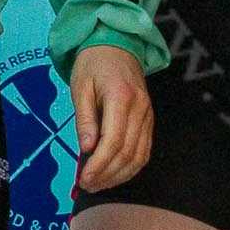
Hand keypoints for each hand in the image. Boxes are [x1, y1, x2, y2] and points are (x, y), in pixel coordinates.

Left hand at [70, 44, 152, 193]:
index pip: (113, 141)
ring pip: (139, 155)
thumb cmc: (95, 63)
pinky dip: (131, 166)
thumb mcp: (81, 87)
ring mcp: (147, 113)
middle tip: (87, 185)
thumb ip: (85, 119)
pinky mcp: (148, 118)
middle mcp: (140, 108)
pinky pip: (145, 148)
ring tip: (98, 183)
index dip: (99, 165)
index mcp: (121, 98)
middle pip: (127, 152)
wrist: (117, 44)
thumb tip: (87, 148)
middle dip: (107, 175)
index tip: (84, 178)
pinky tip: (116, 173)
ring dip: (119, 175)